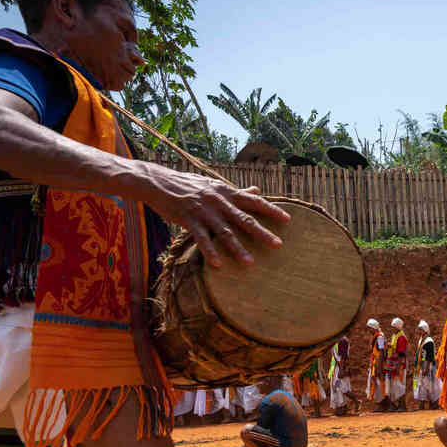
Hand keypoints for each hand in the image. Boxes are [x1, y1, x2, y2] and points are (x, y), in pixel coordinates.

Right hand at [142, 167, 289, 266]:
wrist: (158, 181)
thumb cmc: (189, 185)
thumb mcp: (214, 184)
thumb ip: (236, 191)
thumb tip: (257, 190)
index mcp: (226, 192)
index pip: (253, 201)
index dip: (271, 209)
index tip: (288, 219)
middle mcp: (218, 201)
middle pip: (243, 219)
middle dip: (262, 232)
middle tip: (278, 245)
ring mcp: (203, 211)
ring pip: (224, 232)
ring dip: (238, 248)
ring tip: (250, 263)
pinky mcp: (187, 219)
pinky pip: (201, 238)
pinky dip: (210, 252)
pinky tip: (218, 265)